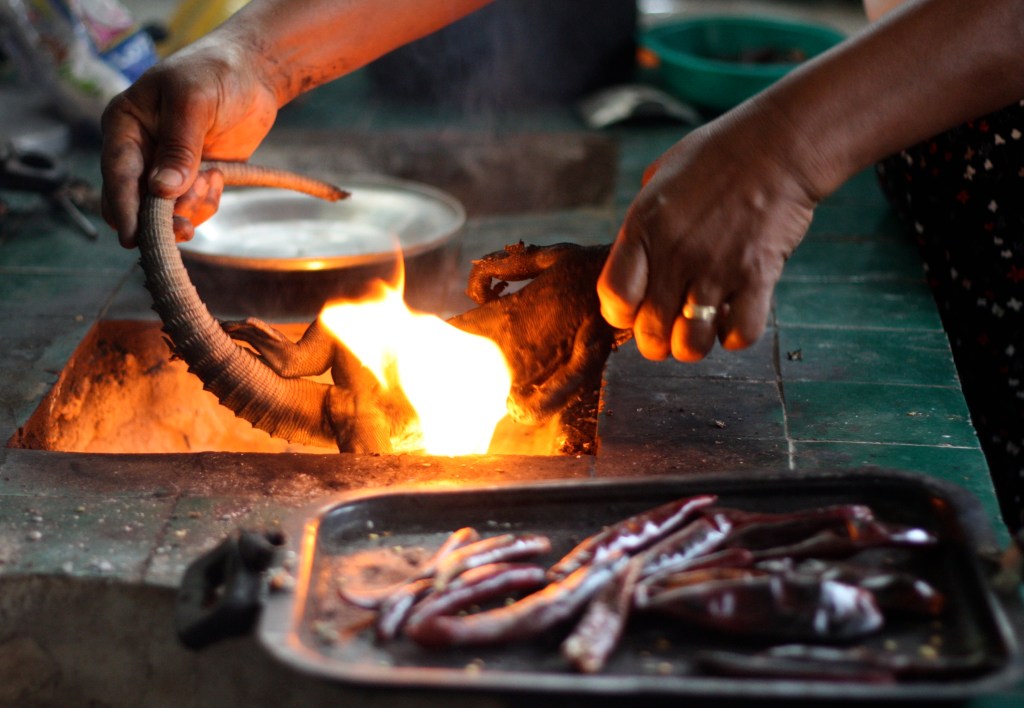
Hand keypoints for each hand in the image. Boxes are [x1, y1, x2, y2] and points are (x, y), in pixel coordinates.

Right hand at [100, 37, 279, 246]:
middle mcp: (139, 150)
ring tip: (213, 178)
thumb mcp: (193, 102)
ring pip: (164, 212)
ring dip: (189, 208)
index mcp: (125, 125)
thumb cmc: (214, 74)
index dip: (124, 206)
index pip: (117, 173)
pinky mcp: (191, 180)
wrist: (252, 75)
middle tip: (184, 229)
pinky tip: (218, 178)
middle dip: (158, 219)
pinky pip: (191, 208)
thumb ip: (180, 147)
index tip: (131, 235)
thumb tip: (162, 190)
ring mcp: (165, 168)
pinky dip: (205, 203)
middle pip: (133, 202)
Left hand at [598, 109, 816, 361]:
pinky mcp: (757, 276)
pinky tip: (734, 317)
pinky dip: (735, 337)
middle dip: (656, 342)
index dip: (620, 314)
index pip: (614, 298)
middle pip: (650, 333)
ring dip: (693, 345)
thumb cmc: (716, 157)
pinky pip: (740, 335)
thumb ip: (641, 224)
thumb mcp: (659, 179)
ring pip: (692, 345)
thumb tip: (632, 262)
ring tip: (699, 327)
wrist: (778, 142)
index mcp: (643, 227)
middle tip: (668, 328)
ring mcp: (716, 267)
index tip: (633, 309)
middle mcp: (675, 252)